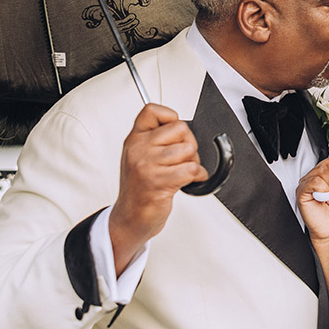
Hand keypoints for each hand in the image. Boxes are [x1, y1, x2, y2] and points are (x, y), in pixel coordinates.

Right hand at [109, 104, 206, 273]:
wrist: (130, 218)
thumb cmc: (140, 188)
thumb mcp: (139, 156)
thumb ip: (156, 139)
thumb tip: (182, 126)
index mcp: (134, 139)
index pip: (152, 110)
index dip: (171, 116)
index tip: (174, 132)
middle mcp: (139, 149)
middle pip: (181, 128)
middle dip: (189, 143)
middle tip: (182, 159)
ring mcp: (148, 165)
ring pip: (189, 149)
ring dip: (194, 162)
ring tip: (183, 172)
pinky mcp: (159, 182)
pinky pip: (192, 169)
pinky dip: (198, 176)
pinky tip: (189, 182)